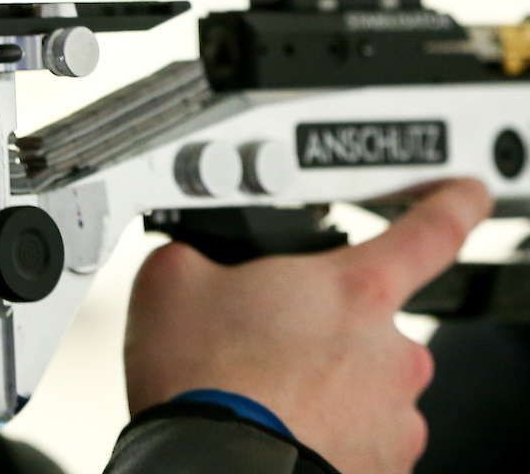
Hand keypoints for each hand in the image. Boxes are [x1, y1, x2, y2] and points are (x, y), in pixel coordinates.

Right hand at [124, 178, 490, 473]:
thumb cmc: (203, 386)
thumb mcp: (173, 281)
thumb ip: (197, 252)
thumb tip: (188, 257)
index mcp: (354, 289)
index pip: (432, 230)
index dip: (454, 204)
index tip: (466, 195)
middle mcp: (392, 354)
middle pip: (373, 321)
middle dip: (325, 325)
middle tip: (267, 340)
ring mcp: (392, 422)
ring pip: (364, 387)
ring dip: (324, 385)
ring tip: (261, 393)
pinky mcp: (379, 473)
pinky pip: (356, 441)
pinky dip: (321, 435)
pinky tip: (272, 432)